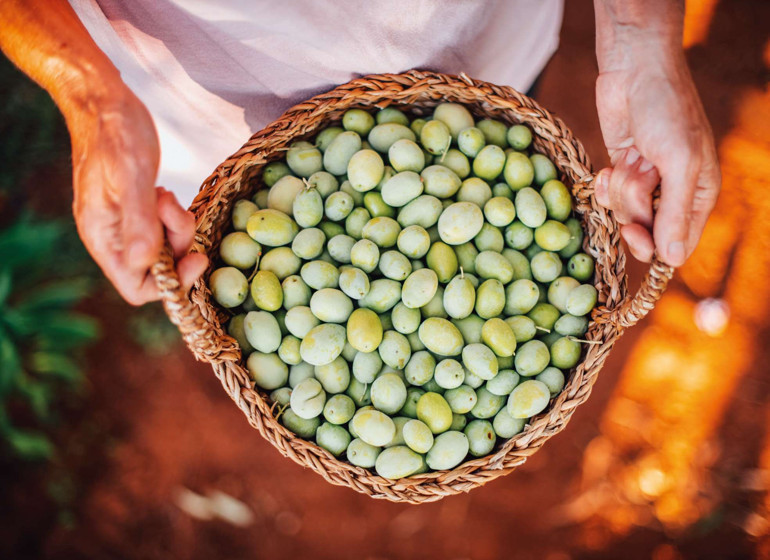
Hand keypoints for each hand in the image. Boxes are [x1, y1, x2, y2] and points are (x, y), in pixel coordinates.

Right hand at [71, 90, 206, 304]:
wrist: (103, 102)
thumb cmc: (114, 134)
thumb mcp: (131, 177)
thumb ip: (138, 222)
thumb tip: (143, 264)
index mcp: (104, 239)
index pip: (137, 288)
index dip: (171, 283)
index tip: (195, 257)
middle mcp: (114, 238)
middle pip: (158, 270)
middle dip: (178, 244)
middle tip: (175, 209)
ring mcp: (126, 225)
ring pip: (165, 248)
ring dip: (177, 226)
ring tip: (167, 195)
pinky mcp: (138, 210)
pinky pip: (164, 229)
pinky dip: (174, 216)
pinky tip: (165, 194)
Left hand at [594, 40, 720, 265]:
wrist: (634, 71)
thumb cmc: (666, 111)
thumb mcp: (680, 162)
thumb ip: (676, 212)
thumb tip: (674, 260)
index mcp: (699, 195)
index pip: (678, 244)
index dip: (654, 245)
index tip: (635, 232)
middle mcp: (672, 194)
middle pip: (646, 231)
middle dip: (634, 206)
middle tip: (638, 176)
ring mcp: (644, 184)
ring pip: (623, 213)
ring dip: (622, 187)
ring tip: (632, 157)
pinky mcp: (620, 172)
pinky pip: (608, 198)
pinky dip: (606, 184)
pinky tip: (610, 165)